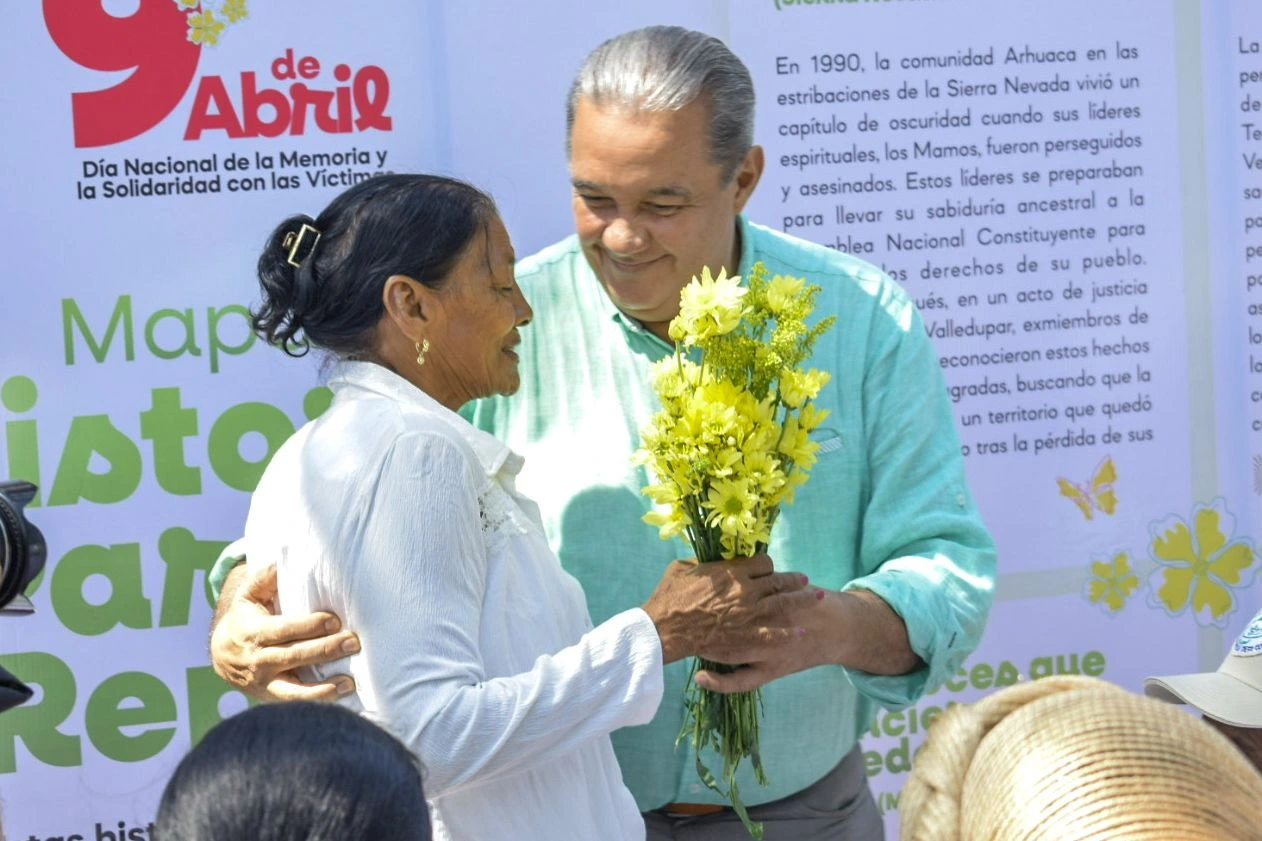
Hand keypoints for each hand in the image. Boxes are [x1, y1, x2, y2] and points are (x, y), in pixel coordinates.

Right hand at [210, 563, 360, 701]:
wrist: (221, 658)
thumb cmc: (243, 620)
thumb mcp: (248, 597)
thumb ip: (265, 579)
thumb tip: (283, 560)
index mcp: (254, 633)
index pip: (285, 630)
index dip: (309, 626)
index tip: (334, 620)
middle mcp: (259, 661)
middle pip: (295, 656)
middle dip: (325, 650)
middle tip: (353, 642)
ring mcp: (265, 683)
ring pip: (294, 689)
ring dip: (324, 688)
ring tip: (350, 682)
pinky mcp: (271, 698)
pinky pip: (295, 704)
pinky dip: (317, 702)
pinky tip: (341, 697)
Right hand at [641, 554, 823, 665]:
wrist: (666, 627)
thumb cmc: (670, 596)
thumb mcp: (682, 567)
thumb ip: (701, 561)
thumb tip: (708, 557)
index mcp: (732, 571)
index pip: (762, 562)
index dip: (768, 565)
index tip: (769, 569)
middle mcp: (746, 589)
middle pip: (779, 580)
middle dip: (794, 579)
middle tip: (806, 579)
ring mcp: (749, 614)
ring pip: (784, 603)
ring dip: (803, 599)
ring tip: (817, 597)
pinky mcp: (747, 636)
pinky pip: (775, 634)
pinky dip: (790, 633)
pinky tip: (802, 632)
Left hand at [695, 588, 922, 693]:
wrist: (834, 626)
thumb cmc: (801, 598)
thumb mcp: (775, 579)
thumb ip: (748, 572)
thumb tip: (713, 564)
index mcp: (760, 594)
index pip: (718, 595)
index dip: (696, 598)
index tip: (679, 598)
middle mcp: (761, 622)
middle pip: (718, 623)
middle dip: (694, 625)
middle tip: (675, 623)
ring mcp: (765, 650)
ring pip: (726, 653)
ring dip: (703, 650)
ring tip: (683, 648)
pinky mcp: (770, 671)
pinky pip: (741, 682)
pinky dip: (720, 682)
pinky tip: (700, 679)